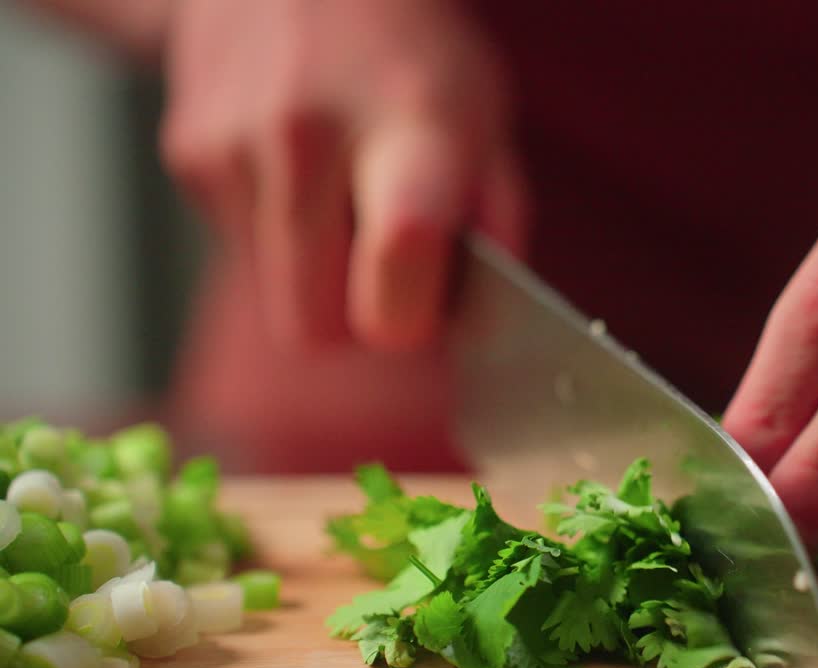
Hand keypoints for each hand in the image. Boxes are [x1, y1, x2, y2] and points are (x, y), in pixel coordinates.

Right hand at [161, 0, 524, 348]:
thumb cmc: (411, 52)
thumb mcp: (486, 116)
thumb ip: (494, 225)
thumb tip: (471, 330)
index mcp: (408, 126)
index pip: (399, 270)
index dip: (412, 319)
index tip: (425, 304)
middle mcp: (309, 134)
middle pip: (315, 327)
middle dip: (355, 319)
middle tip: (387, 264)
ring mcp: (235, 144)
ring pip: (276, 296)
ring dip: (317, 272)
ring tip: (342, 190)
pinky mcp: (189, 153)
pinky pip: (242, 249)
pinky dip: (278, 230)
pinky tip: (300, 166)